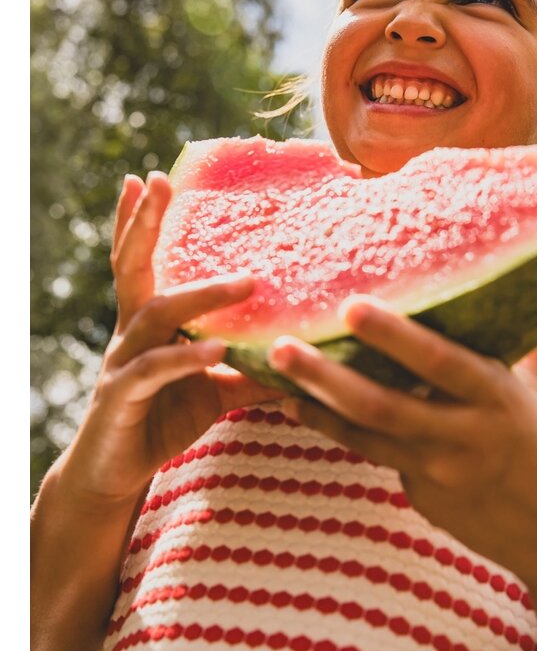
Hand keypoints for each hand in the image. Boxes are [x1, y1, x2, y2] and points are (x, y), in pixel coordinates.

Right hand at [67, 172, 279, 503]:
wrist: (118, 473)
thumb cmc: (162, 419)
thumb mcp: (213, 390)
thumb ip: (250, 371)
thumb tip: (303, 360)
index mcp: (147, 323)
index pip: (139, 261)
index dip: (140, 221)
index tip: (148, 177)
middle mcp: (129, 333)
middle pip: (133, 267)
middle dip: (145, 223)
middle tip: (161, 181)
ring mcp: (121, 362)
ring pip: (154, 315)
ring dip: (199, 297)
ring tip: (243, 284)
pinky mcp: (121, 397)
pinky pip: (154, 369)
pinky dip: (186, 358)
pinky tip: (216, 350)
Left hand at [268, 296, 536, 579]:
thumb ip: (534, 340)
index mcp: (495, 397)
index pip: (439, 361)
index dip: (394, 336)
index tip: (351, 307)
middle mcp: (462, 434)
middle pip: (383, 405)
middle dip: (326, 376)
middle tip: (282, 348)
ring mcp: (438, 472)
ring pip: (366, 436)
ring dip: (318, 409)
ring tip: (277, 384)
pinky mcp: (421, 496)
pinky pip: (375, 457)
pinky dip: (340, 432)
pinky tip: (305, 411)